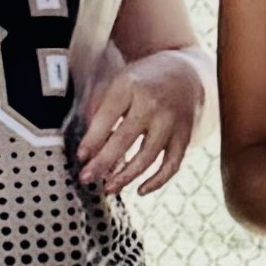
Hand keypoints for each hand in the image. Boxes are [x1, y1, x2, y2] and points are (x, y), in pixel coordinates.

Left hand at [70, 46, 204, 202]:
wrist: (185, 75)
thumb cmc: (144, 82)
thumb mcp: (120, 83)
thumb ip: (101, 109)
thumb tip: (89, 147)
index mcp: (131, 85)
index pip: (106, 117)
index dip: (92, 140)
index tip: (80, 157)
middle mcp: (153, 103)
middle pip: (124, 139)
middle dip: (102, 162)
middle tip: (86, 178)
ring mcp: (171, 121)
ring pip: (148, 157)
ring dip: (126, 177)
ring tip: (109, 188)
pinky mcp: (185, 136)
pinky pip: (172, 165)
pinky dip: (157, 181)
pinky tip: (141, 190)